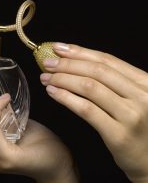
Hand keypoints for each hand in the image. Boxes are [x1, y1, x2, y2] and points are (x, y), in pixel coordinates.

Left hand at [40, 42, 147, 182]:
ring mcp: (131, 115)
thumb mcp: (136, 99)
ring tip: (46, 78)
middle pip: (96, 71)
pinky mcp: (118, 134)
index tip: (58, 48)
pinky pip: (86, 110)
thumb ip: (116, 82)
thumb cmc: (140, 128)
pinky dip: (66, 98)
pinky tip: (53, 92)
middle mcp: (142, 95)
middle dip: (67, 64)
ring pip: (90, 87)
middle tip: (47, 63)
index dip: (80, 52)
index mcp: (145, 82)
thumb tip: (79, 63)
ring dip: (63, 79)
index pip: (107, 60)